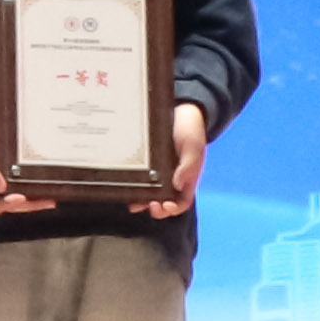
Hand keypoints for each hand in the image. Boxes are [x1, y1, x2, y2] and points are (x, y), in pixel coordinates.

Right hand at [0, 120, 44, 218]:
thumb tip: (1, 188)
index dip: (6, 206)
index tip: (21, 197)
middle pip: (7, 206)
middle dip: (27, 205)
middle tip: (47, 201)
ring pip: (13, 199)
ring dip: (31, 201)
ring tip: (49, 199)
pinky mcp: (2, 177)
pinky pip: (16, 188)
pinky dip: (28, 190)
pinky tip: (40, 187)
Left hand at [139, 103, 211, 220]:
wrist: (181, 111)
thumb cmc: (192, 130)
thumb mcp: (193, 147)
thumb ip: (189, 166)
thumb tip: (177, 184)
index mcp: (187, 179)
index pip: (182, 202)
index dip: (174, 209)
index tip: (166, 206)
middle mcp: (172, 179)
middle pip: (164, 202)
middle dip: (157, 209)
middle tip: (150, 206)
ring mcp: (159, 172)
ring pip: (150, 193)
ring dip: (142, 201)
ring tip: (134, 204)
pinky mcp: (147, 163)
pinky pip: (140, 178)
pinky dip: (134, 186)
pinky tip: (126, 187)